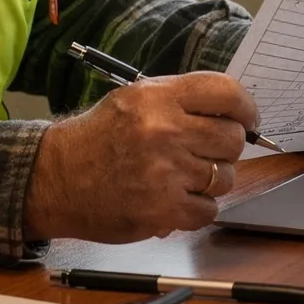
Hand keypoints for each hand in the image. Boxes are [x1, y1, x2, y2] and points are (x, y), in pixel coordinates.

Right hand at [24, 72, 257, 242]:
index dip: (246, 108)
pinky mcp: (163, 210)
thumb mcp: (134, 99)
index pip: (226, 93)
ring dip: (211, 181)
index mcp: (158, 97)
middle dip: (225, 148)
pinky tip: (176, 199)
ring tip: (183, 177)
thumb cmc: (98, 138)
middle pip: (232, 139)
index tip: (248, 119)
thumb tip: (234, 114)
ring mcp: (165, 173)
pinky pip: (208, 210)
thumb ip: (181, 101)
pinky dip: (197, 208)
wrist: (56, 179)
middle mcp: (164, 131)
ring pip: (225, 178)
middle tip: (206, 152)